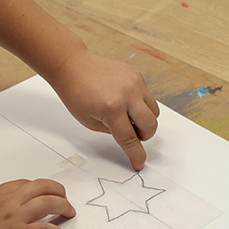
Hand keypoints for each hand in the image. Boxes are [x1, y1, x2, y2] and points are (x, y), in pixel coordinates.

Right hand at [0, 180, 74, 228]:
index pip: (21, 184)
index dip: (34, 186)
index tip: (40, 190)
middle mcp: (8, 203)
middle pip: (40, 188)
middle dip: (55, 189)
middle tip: (63, 196)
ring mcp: (15, 218)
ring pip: (47, 204)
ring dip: (62, 206)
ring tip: (69, 212)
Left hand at [48, 49, 159, 169]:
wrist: (73, 66)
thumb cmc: (76, 93)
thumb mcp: (89, 122)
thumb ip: (113, 131)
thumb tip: (131, 138)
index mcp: (112, 109)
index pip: (130, 138)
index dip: (136, 154)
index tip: (139, 162)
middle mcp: (127, 94)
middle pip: (150, 125)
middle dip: (144, 136)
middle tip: (133, 135)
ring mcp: (135, 83)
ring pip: (154, 111)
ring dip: (146, 120)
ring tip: (128, 118)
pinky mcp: (137, 75)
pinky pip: (147, 96)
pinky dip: (140, 104)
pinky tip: (125, 102)